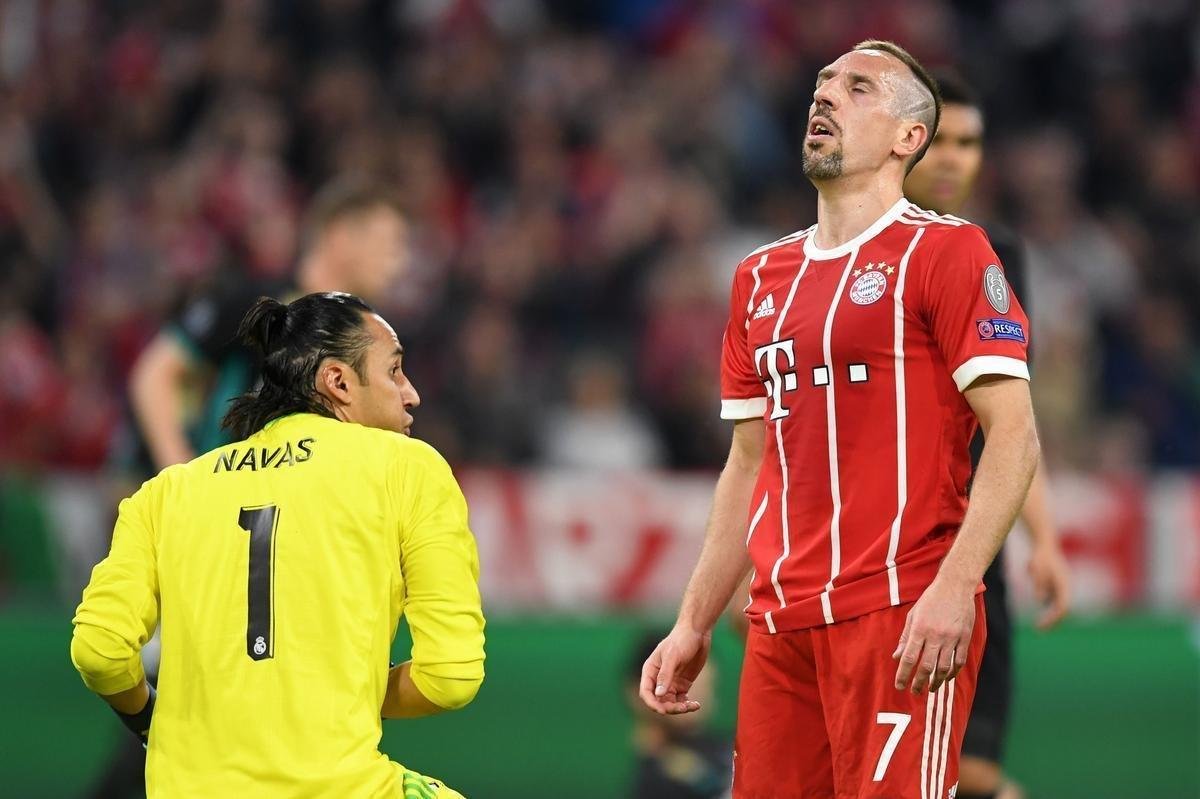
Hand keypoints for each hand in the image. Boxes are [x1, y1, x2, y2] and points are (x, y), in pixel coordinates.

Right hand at [639, 625, 710, 714]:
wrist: (697, 632)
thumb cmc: (681, 640)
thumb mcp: (672, 657)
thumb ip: (665, 675)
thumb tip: (658, 695)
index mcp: (650, 671)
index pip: (646, 692)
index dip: (652, 704)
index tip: (663, 711)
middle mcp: (659, 679)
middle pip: (659, 701)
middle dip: (669, 707)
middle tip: (683, 707)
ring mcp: (671, 683)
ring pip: (670, 703)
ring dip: (680, 708)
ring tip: (693, 706)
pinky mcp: (683, 685)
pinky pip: (682, 700)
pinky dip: (687, 705)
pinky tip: (696, 704)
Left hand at [893, 577, 975, 694]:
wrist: (955, 586)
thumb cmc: (931, 599)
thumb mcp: (913, 614)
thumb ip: (905, 637)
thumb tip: (897, 656)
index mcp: (920, 629)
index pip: (909, 657)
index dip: (903, 674)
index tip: (899, 686)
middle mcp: (936, 635)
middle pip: (926, 666)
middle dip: (919, 682)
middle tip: (914, 692)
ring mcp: (952, 637)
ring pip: (944, 667)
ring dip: (936, 681)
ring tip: (930, 688)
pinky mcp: (965, 638)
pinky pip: (959, 661)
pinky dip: (953, 672)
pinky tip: (946, 678)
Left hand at [1027, 541, 1070, 629]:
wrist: (1044, 544)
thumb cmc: (1041, 556)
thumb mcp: (1037, 569)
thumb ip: (1040, 584)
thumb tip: (1040, 600)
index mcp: (1064, 584)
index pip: (1063, 606)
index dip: (1054, 617)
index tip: (1042, 625)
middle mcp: (1066, 587)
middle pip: (1063, 609)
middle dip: (1053, 620)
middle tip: (1040, 629)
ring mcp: (1062, 587)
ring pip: (1059, 606)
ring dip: (1052, 617)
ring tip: (1040, 626)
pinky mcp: (1057, 586)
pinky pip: (1054, 602)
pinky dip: (1049, 610)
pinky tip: (1041, 615)